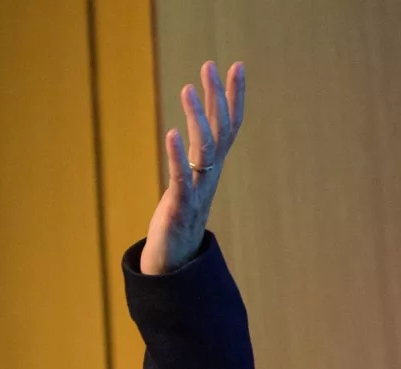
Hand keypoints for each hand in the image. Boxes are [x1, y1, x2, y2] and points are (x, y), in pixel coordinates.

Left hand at [139, 61, 245, 274]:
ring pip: (204, 148)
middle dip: (218, 96)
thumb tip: (191, 137)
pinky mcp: (179, 206)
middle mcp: (209, 175)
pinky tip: (171, 132)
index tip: (235, 66)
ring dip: (197, 117)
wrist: (174, 266)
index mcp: (211, 168)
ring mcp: (197, 190)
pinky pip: (181, 176)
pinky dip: (177, 155)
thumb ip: (191, 163)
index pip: (228, 125)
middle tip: (212, 64)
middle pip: (221, 129)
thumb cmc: (177, 225)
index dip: (233, 96)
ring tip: (187, 89)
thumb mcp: (186, 185)